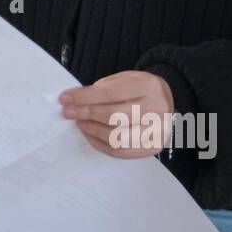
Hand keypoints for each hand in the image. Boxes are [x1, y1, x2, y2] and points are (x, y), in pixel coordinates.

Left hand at [59, 70, 173, 158]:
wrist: (165, 100)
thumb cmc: (138, 89)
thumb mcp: (123, 79)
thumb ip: (101, 90)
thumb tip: (74, 102)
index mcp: (147, 86)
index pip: (110, 93)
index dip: (85, 97)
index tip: (65, 98)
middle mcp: (157, 109)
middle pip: (114, 116)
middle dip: (87, 114)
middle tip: (69, 112)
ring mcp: (158, 131)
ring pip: (118, 138)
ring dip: (92, 131)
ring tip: (80, 123)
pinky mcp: (153, 147)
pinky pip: (122, 152)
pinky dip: (101, 145)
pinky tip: (90, 135)